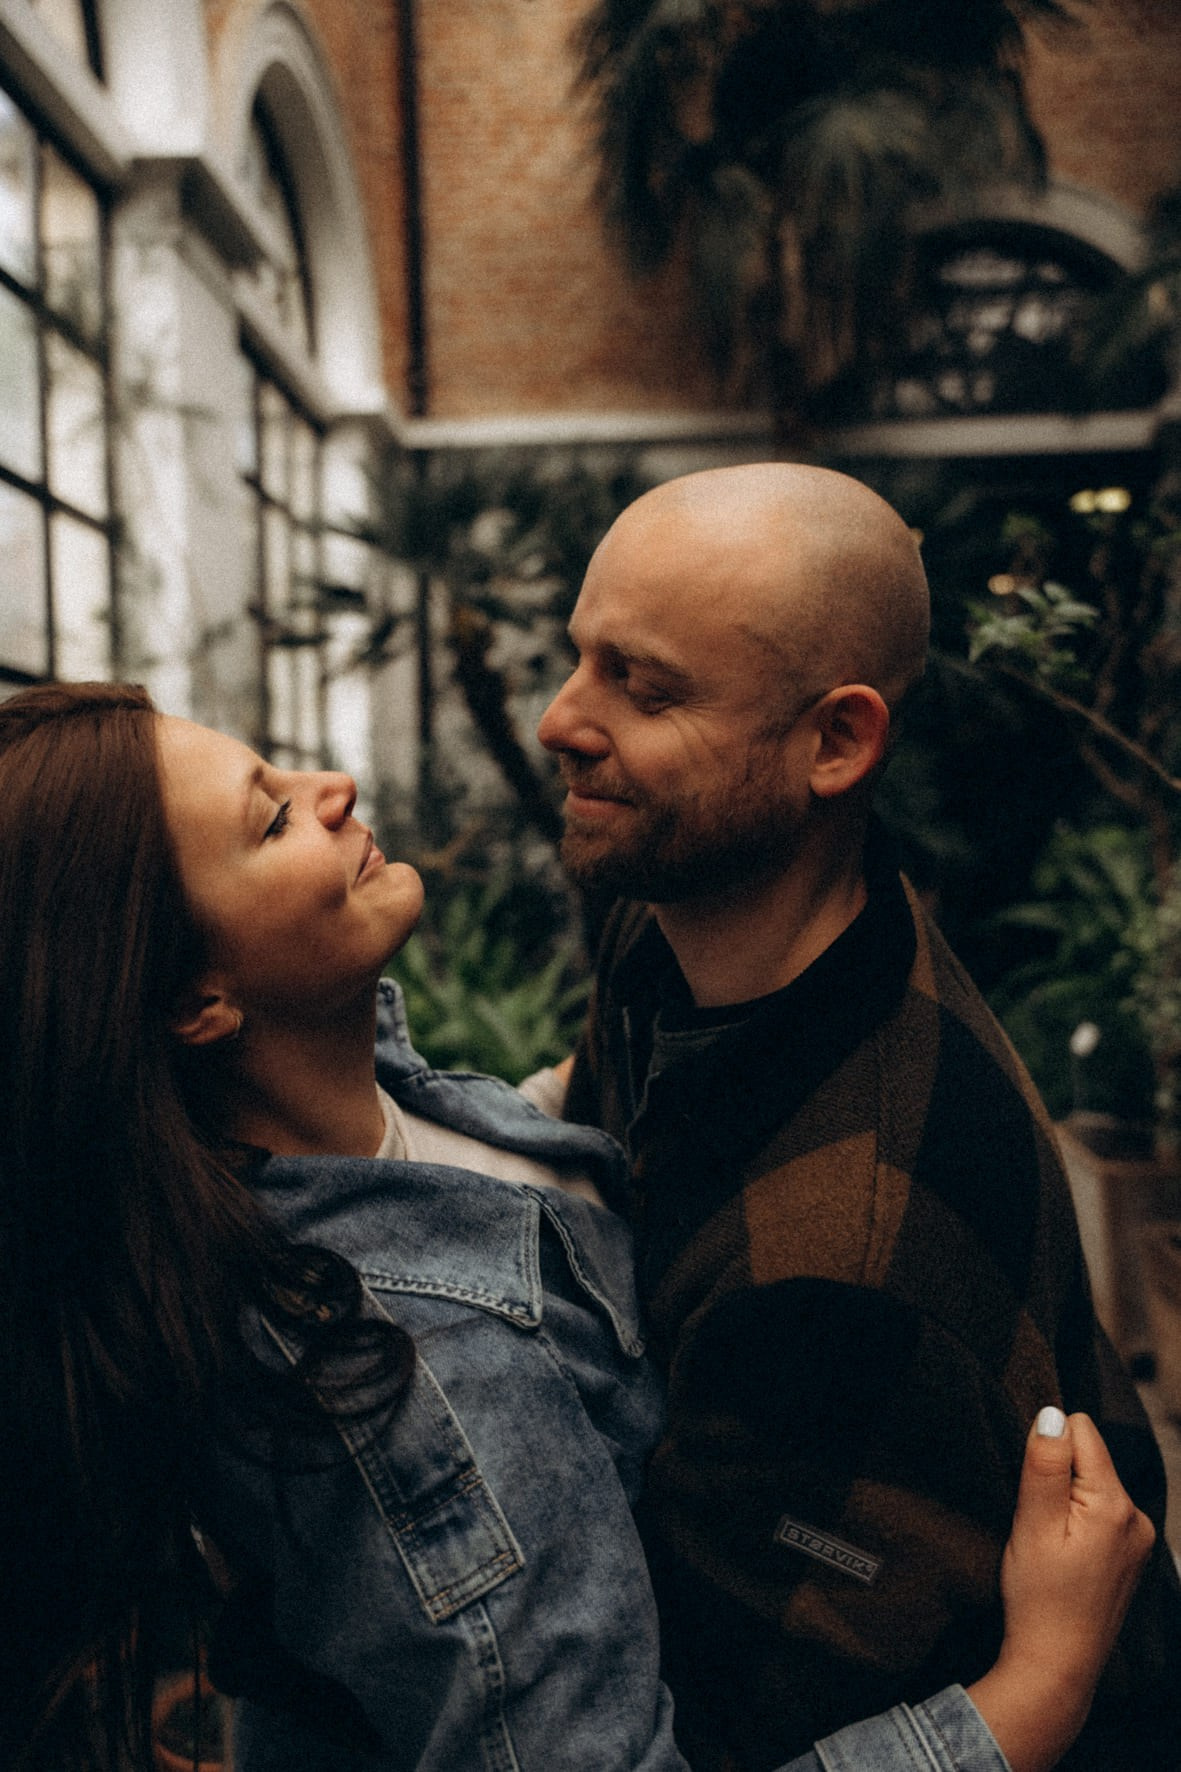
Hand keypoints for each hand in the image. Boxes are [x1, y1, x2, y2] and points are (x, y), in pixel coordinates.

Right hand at [966, 1408, 1154, 1771]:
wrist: (1057, 1666)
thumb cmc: (1039, 1598)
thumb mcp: (1032, 1525)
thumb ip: (1044, 1465)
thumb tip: (1052, 1413)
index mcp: (1115, 1504)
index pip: (1080, 1430)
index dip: (1047, 1451)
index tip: (1034, 1493)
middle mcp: (1137, 1516)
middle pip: (1090, 1457)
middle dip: (1058, 1478)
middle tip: (1040, 1525)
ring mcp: (1138, 1539)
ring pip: (1095, 1485)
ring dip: (1069, 1501)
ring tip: (1051, 1544)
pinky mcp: (1132, 1556)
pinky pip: (1103, 1512)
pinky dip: (1080, 1523)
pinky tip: (1066, 1556)